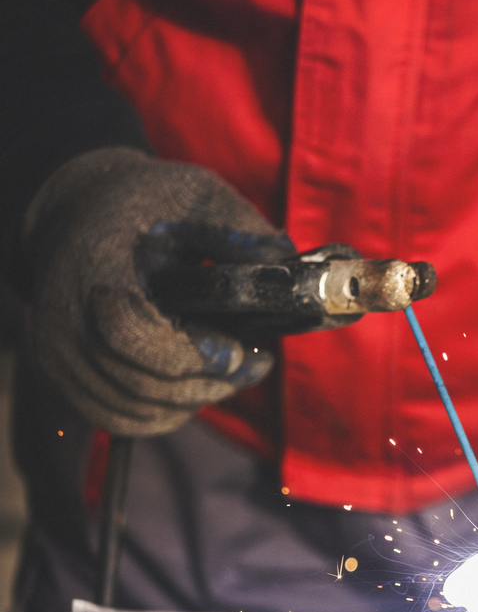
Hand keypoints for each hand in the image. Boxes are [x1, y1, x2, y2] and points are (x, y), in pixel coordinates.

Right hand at [24, 147, 294, 435]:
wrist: (79, 214)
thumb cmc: (143, 203)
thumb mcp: (195, 194)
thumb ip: (239, 229)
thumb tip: (286, 261)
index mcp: (95, 266)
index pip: (131, 332)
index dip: (190, 353)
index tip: (236, 351)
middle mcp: (65, 317)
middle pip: (140, 382)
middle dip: (210, 381)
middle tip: (256, 363)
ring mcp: (57, 353)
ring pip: (136, 408)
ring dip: (195, 398)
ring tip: (237, 370)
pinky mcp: (64, 377)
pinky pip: (121, 418)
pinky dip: (168, 411)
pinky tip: (200, 383)